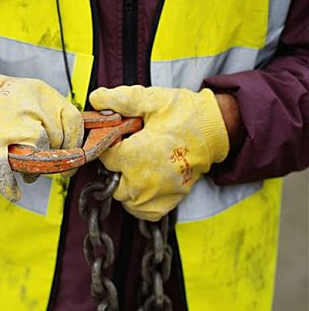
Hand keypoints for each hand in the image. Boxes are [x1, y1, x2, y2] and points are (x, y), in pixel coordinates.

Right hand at [0, 67, 82, 201]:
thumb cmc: (5, 101)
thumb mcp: (33, 95)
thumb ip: (53, 115)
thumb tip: (75, 149)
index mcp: (43, 93)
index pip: (72, 121)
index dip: (75, 143)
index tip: (73, 157)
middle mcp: (29, 106)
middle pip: (54, 141)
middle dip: (52, 159)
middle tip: (44, 165)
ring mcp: (9, 122)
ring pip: (35, 156)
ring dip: (34, 172)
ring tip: (28, 174)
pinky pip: (3, 168)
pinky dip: (8, 184)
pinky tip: (14, 194)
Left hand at [89, 85, 228, 220]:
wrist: (215, 129)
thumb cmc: (184, 114)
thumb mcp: (151, 100)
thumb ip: (120, 100)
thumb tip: (96, 99)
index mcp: (135, 156)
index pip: (105, 156)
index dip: (108, 144)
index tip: (118, 137)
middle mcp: (143, 180)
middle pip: (112, 180)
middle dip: (115, 165)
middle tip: (128, 150)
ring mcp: (157, 194)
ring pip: (125, 199)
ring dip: (125, 185)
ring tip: (135, 167)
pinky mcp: (169, 200)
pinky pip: (144, 212)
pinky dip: (139, 203)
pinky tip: (143, 185)